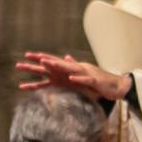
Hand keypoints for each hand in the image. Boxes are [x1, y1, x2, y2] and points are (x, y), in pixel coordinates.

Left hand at [16, 52, 133, 102]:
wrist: (115, 86)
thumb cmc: (97, 82)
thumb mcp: (82, 74)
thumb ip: (72, 66)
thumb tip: (66, 57)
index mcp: (70, 70)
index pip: (52, 64)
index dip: (40, 60)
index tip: (26, 56)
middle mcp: (75, 69)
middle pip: (56, 64)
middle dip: (41, 61)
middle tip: (26, 58)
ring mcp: (84, 73)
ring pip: (68, 68)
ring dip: (57, 66)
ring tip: (46, 63)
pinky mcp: (94, 80)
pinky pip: (85, 79)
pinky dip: (78, 78)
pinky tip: (71, 78)